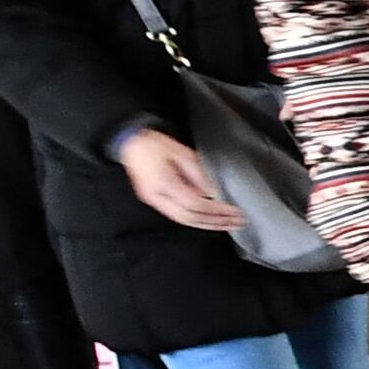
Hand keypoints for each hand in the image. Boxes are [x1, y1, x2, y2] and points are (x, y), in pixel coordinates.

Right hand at [115, 127, 248, 235]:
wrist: (129, 143)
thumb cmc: (155, 143)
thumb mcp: (181, 152)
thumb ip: (198, 174)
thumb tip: (214, 193)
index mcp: (164, 183)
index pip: (195, 205)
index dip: (217, 211)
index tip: (236, 211)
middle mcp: (157, 197)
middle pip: (191, 218)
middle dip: (216, 222)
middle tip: (238, 222)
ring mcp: (153, 202)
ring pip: (184, 221)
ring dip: (208, 225)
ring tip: (229, 225)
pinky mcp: (154, 201)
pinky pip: (178, 216)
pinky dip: (196, 220)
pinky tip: (210, 221)